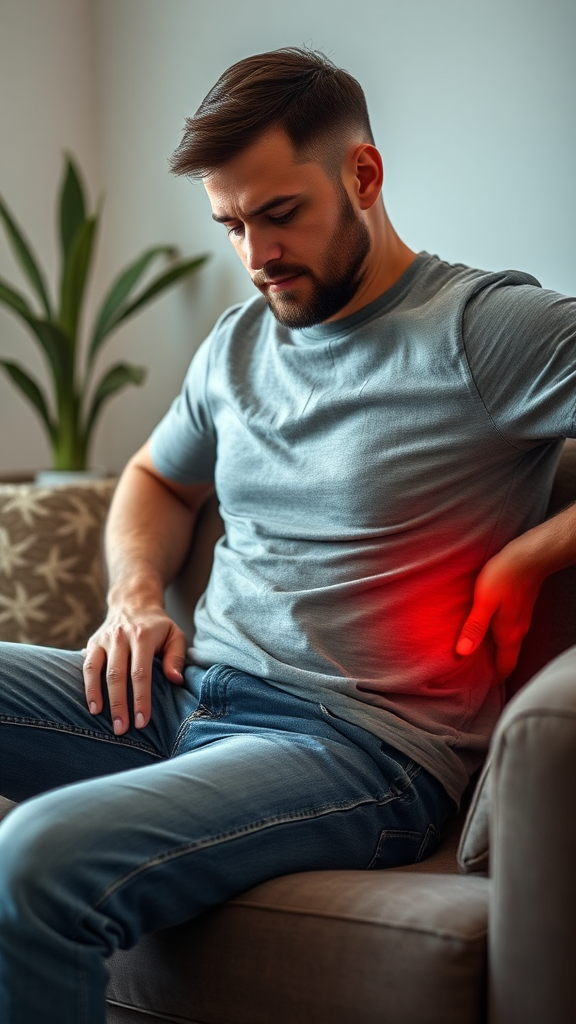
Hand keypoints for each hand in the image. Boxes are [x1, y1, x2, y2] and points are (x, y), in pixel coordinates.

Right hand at [83, 606, 186, 734]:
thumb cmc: (158, 626)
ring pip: (97, 671)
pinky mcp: (92, 643)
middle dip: (119, 705)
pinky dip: (87, 687)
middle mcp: (120, 637)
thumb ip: (177, 657)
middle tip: (122, 729)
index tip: (142, 721)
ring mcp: (104, 640)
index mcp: (143, 636)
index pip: (141, 673)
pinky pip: (86, 667)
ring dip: (99, 697)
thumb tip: (175, 680)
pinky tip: (92, 706)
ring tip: (103, 721)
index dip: (140, 699)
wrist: (133, 602)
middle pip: (117, 675)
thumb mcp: (175, 634)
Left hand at [455, 536, 543, 680]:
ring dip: (494, 650)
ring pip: (508, 644)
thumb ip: (474, 628)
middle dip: (492, 667)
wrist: (530, 556)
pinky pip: (509, 630)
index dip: (493, 679)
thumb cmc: (505, 576)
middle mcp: (518, 632)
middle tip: (473, 671)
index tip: (478, 685)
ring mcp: (521, 620)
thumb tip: (462, 653)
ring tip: (476, 651)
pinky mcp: (520, 608)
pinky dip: (498, 635)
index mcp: (509, 636)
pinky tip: (486, 627)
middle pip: (507, 658)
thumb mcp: (484, 603)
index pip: (505, 668)